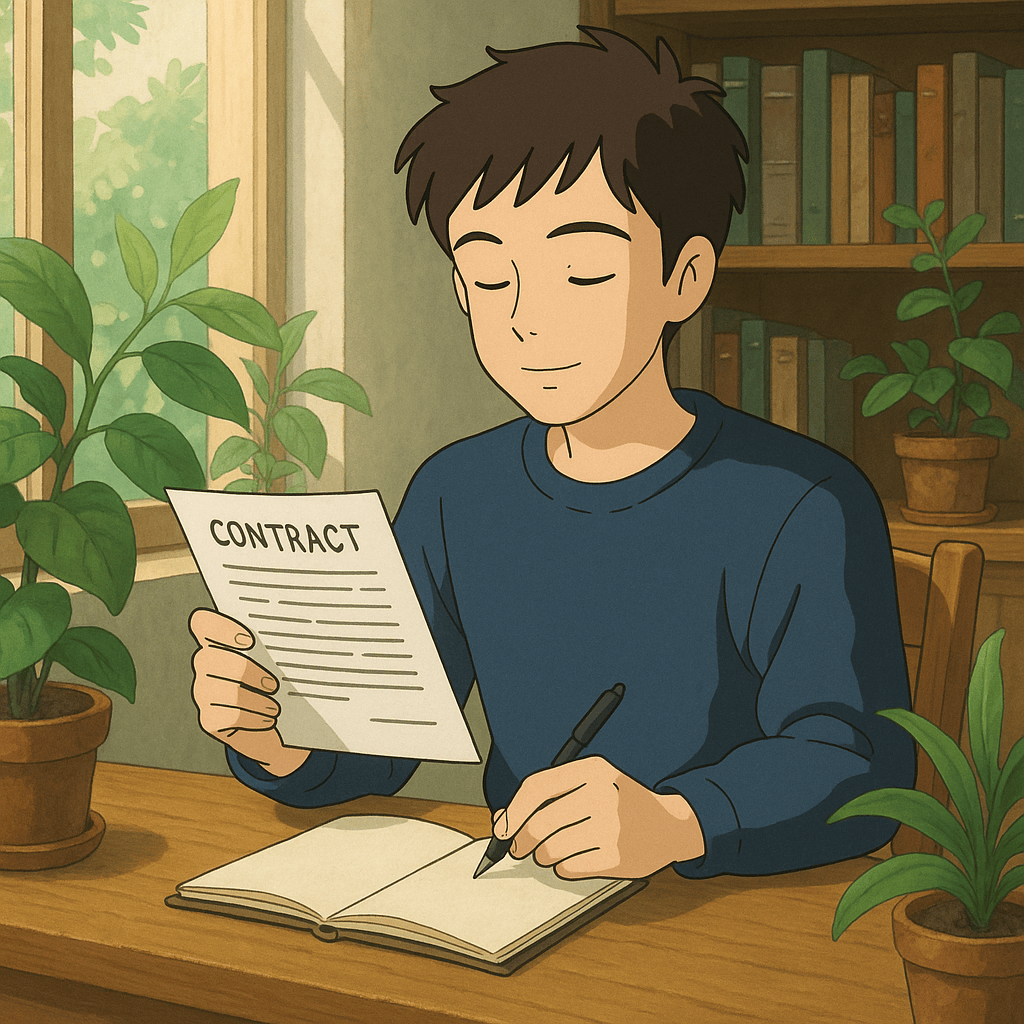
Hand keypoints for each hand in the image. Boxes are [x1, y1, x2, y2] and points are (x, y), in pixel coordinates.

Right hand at [188, 608, 310, 776]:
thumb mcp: (286, 660)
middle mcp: (207, 665)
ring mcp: (204, 693)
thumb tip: (304, 635)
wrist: (285, 723)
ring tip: (275, 707)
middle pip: (209, 659)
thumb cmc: (284, 683)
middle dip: (244, 671)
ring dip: (253, 700)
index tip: (249, 641)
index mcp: (222, 642)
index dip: (220, 628)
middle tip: (273, 685)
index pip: (204, 623)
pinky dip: (253, 718)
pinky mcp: (210, 720)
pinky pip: (228, 716)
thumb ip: (285, 644)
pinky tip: (269, 719)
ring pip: (220, 692)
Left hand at [494, 756, 704, 879]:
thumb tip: (502, 819)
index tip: (502, 829)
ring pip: (551, 849)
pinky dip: (564, 868)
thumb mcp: (588, 785)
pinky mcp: (618, 858)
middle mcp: (602, 794)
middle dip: (523, 840)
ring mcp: (612, 827)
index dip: (513, 811)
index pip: (537, 787)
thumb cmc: (620, 802)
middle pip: (539, 823)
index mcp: (593, 769)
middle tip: (521, 847)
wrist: (670, 824)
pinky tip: (576, 858)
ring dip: (544, 855)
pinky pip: (569, 868)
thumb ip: (547, 796)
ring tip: (555, 850)